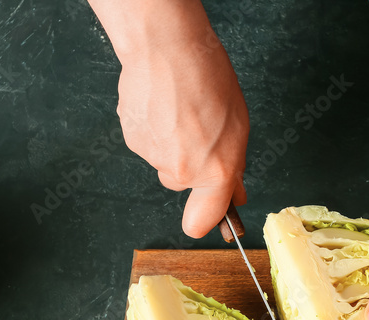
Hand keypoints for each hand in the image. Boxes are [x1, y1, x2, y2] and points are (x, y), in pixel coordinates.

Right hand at [89, 0, 248, 236]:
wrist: (166, 48)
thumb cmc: (207, 78)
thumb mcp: (238, 126)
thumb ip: (234, 166)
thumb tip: (235, 192)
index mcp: (214, 171)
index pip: (202, 221)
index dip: (205, 221)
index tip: (208, 217)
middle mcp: (181, 172)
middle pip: (182, 184)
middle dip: (191, 165)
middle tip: (201, 131)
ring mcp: (152, 157)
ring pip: (164, 161)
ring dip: (172, 144)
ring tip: (180, 111)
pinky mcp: (131, 140)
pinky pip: (147, 144)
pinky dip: (153, 130)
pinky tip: (162, 106)